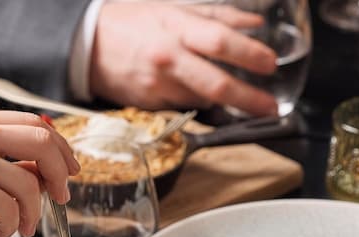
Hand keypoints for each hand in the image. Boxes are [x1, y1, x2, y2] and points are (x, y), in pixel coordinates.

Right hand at [0, 107, 79, 236]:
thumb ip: (2, 159)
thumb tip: (47, 173)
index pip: (35, 123)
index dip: (60, 148)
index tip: (70, 170)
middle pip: (42, 143)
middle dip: (60, 174)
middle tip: (61, 199)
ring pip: (30, 184)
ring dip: (33, 213)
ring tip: (20, 227)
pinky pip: (12, 210)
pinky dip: (13, 226)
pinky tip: (0, 233)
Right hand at [89, 2, 278, 115]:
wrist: (88, 47)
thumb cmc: (132, 23)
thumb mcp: (173, 8)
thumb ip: (217, 15)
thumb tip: (252, 22)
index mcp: (176, 28)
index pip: (221, 42)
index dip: (250, 54)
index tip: (270, 64)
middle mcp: (168, 59)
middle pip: (216, 83)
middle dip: (248, 99)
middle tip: (270, 106)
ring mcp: (159, 86)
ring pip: (203, 100)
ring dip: (223, 101)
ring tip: (238, 97)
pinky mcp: (150, 105)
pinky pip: (183, 105)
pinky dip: (196, 101)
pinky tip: (196, 92)